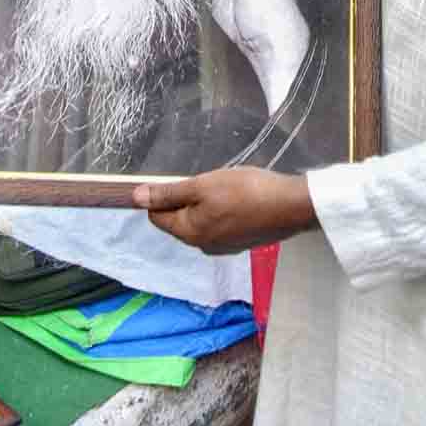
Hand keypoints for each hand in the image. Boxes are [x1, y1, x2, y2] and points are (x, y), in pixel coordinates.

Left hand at [132, 168, 316, 253]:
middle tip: (208, 180)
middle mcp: (203, 246)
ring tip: (226, 186)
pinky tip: (240, 198)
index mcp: (189, 233)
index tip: (180, 178)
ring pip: (202, 222)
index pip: (158, 217)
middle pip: (181, 220)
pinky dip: (224, 211)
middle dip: (187, 198)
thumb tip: (135, 198)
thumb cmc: (245, 191)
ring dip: (207, 204)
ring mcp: (224, 247)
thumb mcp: (203, 186)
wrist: (290, 206)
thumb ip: (169, 193)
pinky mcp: (241, 242)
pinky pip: (221, 225)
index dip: (162, 195)